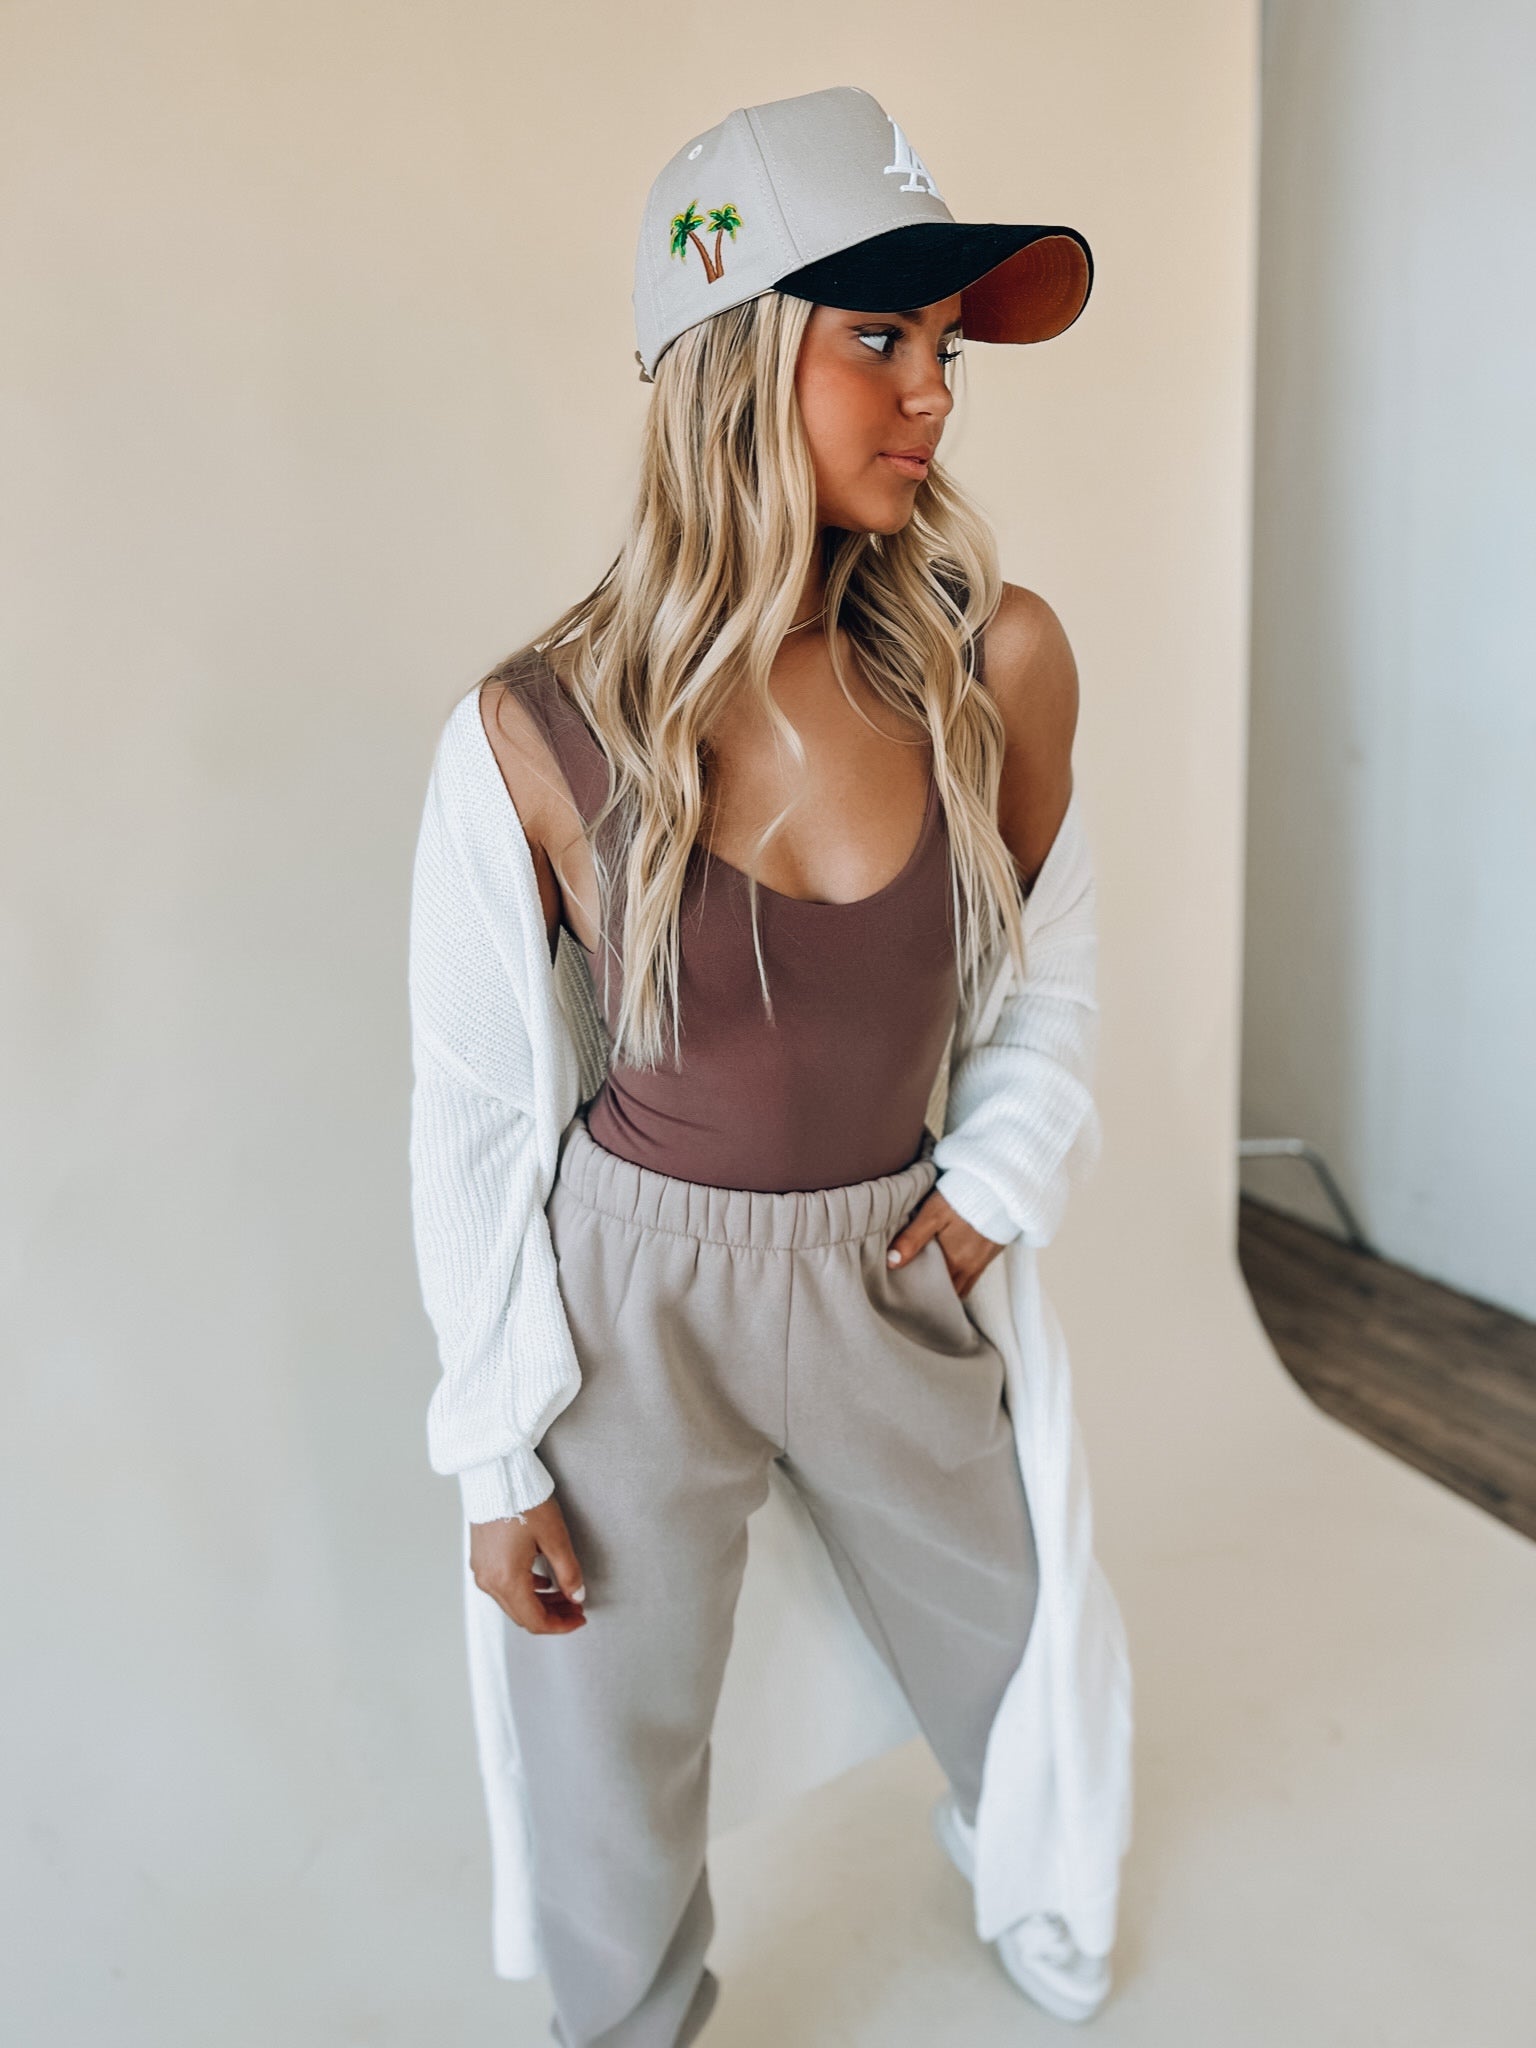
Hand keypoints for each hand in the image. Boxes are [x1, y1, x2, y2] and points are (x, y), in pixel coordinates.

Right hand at [469, 1494, 587, 1634]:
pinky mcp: (480, 1558)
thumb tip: (577, 1596)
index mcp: (506, 1579)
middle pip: (523, 1614)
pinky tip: (544, 1581)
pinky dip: (525, 1590)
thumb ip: (569, 1572)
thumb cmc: (524, 1500)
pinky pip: (503, 1586)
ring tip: (565, 1594)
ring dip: (540, 1603)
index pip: (535, 1620)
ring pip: (513, 1602)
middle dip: (552, 1615)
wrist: (495, 1473)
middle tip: (576, 1607)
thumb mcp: (555, 1537)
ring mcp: (481, 1570)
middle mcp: (489, 1580)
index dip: (561, 1625)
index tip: (580, 1618)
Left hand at [886, 1188, 1003, 1300]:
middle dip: (934, 1292)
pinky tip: (951, 1263)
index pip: (936, 1290)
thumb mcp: (933, 1214)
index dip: (921, 1294)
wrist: (999, 1185)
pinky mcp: (991, 1250)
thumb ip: (912, 1239)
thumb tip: (891, 1262)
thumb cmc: (963, 1196)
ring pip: (963, 1284)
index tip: (907, 1293)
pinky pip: (974, 1273)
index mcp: (955, 1263)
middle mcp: (971, 1267)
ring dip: (949, 1284)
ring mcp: (983, 1260)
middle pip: (950, 1291)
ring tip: (930, 1279)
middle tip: (915, 1289)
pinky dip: (961, 1274)